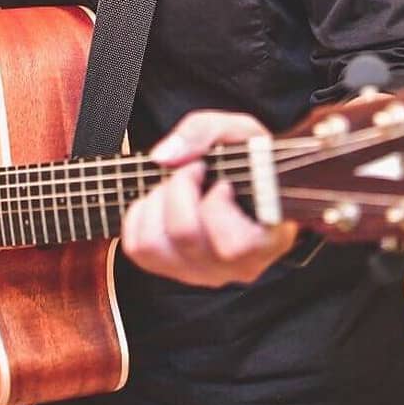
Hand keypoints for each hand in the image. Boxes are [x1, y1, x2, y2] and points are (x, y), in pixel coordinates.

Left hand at [121, 110, 297, 287]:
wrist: (247, 180)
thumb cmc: (249, 160)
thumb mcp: (238, 131)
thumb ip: (205, 132)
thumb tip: (163, 157)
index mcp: (266, 242)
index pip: (233, 245)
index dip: (217, 206)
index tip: (222, 180)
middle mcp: (236, 267)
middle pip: (184, 234)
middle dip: (180, 187)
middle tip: (194, 169)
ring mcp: (204, 273)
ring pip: (153, 245)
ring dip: (156, 202)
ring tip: (177, 187)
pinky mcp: (174, 270)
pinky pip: (137, 247)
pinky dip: (140, 215)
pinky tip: (163, 201)